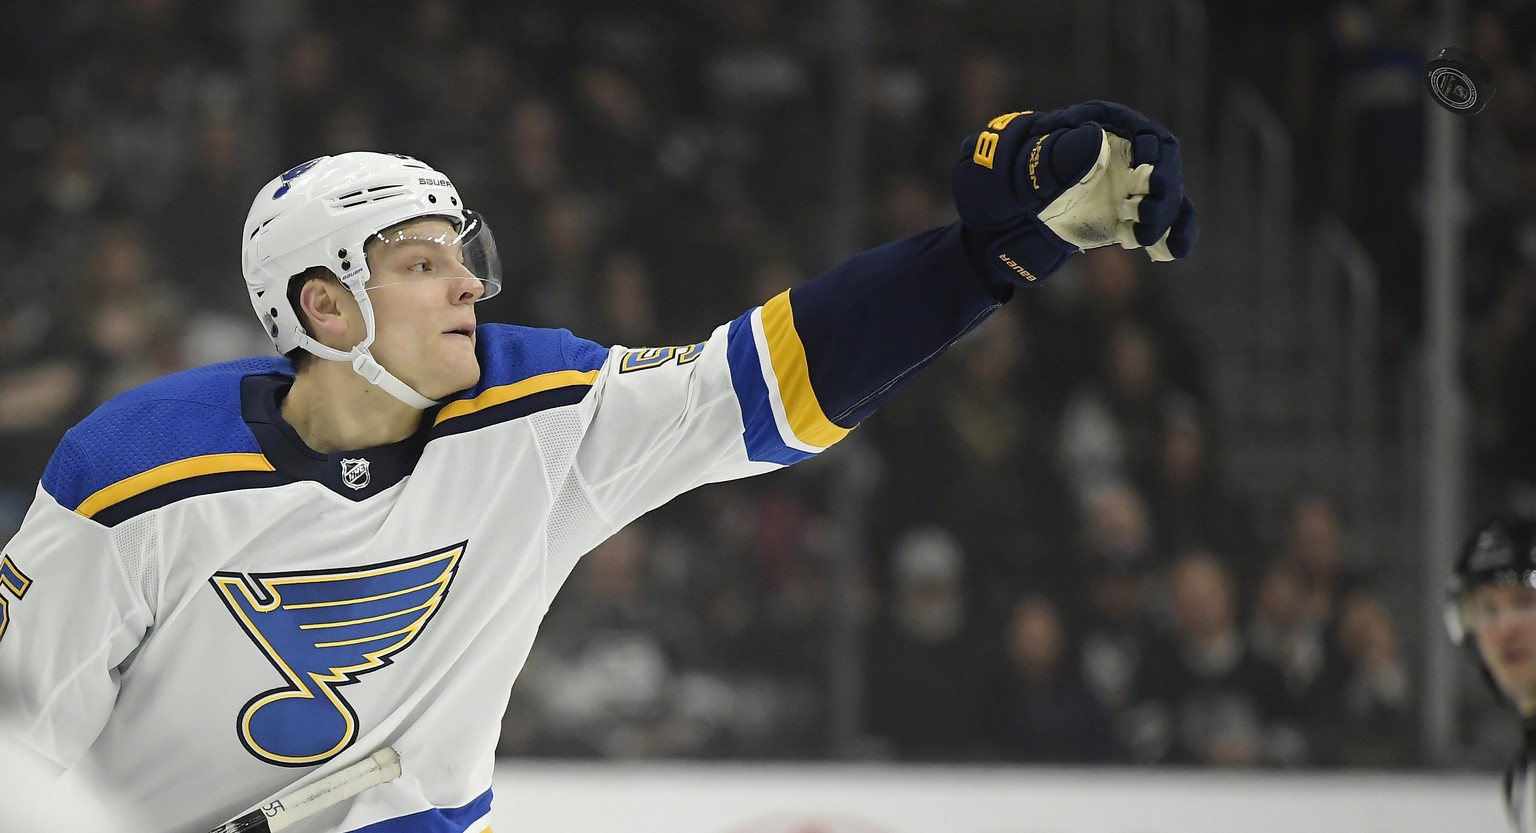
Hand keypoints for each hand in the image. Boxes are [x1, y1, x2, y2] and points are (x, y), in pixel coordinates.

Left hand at [951, 101, 1198, 285]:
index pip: (1128, 125)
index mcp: (1085, 127)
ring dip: (1168, 211)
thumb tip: (1098, 139)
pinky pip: (1162, 220)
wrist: (987, 230)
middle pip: (1157, 156)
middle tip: (1149, 210)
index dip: (1146, 144)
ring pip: (1165, 190)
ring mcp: (1121, 185)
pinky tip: (1174, 251)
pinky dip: (1174, 233)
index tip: (1146, 169)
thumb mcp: (1013, 171)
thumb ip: (1051, 158)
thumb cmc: (996, 187)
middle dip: (1163, 180)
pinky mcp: (1126, 217)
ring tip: (1148, 236)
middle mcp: (1111, 152)